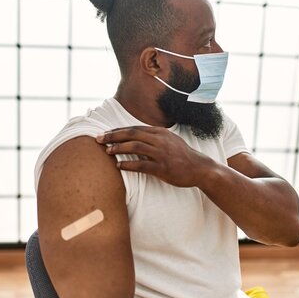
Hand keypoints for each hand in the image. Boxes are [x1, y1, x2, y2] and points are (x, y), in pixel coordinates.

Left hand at [96, 126, 213, 187]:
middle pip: (132, 134)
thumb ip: (154, 138)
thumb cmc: (182, 156)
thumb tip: (137, 137)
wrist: (199, 168)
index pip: (135, 128)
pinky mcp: (162, 167)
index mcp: (160, 132)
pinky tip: (118, 165)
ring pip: (135, 147)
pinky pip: (141, 165)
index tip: (105, 133)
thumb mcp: (169, 141)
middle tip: (99, 139)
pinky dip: (128, 164)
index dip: (118, 130)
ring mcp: (161, 153)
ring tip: (107, 151)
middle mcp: (160, 140)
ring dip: (118, 148)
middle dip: (113, 135)